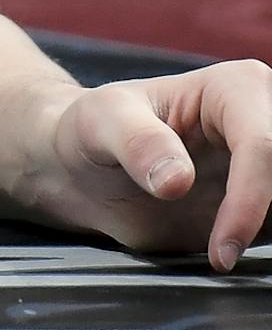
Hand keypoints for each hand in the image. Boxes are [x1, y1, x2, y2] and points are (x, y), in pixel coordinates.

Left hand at [35, 61, 271, 269]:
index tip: (220, 251)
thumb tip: (177, 181)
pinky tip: (232, 254)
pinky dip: (269, 238)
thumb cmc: (91, 131)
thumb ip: (135, 141)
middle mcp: (266, 120)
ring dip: (271, 225)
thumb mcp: (98, 123)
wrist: (88, 170)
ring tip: (224, 252)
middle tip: (230, 247)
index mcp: (235, 88)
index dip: (251, 201)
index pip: (264, 147)